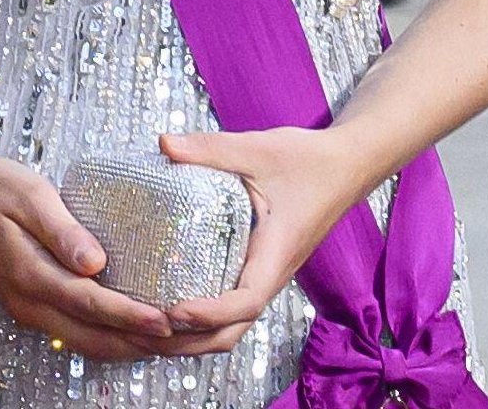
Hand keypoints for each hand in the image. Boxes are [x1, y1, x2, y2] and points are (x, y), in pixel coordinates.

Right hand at [0, 146, 174, 361]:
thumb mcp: (27, 194)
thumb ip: (62, 230)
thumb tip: (96, 261)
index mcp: (31, 276)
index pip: (91, 304)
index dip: (131, 316)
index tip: (168, 319)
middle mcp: (31, 304)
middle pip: (94, 338)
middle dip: (140, 344)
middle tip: (184, 340)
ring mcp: (30, 309)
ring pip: (86, 342)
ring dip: (128, 346)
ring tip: (171, 342)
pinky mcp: (32, 303)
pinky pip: (77, 331)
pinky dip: (109, 337)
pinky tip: (135, 328)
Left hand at [152, 126, 351, 357]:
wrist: (343, 166)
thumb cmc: (306, 160)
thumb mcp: (257, 149)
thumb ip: (211, 149)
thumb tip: (163, 144)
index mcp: (276, 253)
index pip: (246, 301)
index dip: (210, 313)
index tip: (175, 310)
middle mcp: (271, 275)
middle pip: (231, 332)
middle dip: (188, 343)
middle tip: (144, 333)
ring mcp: (264, 277)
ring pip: (230, 327)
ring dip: (191, 339)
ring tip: (147, 331)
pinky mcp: (258, 271)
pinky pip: (230, 309)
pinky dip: (200, 321)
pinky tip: (168, 308)